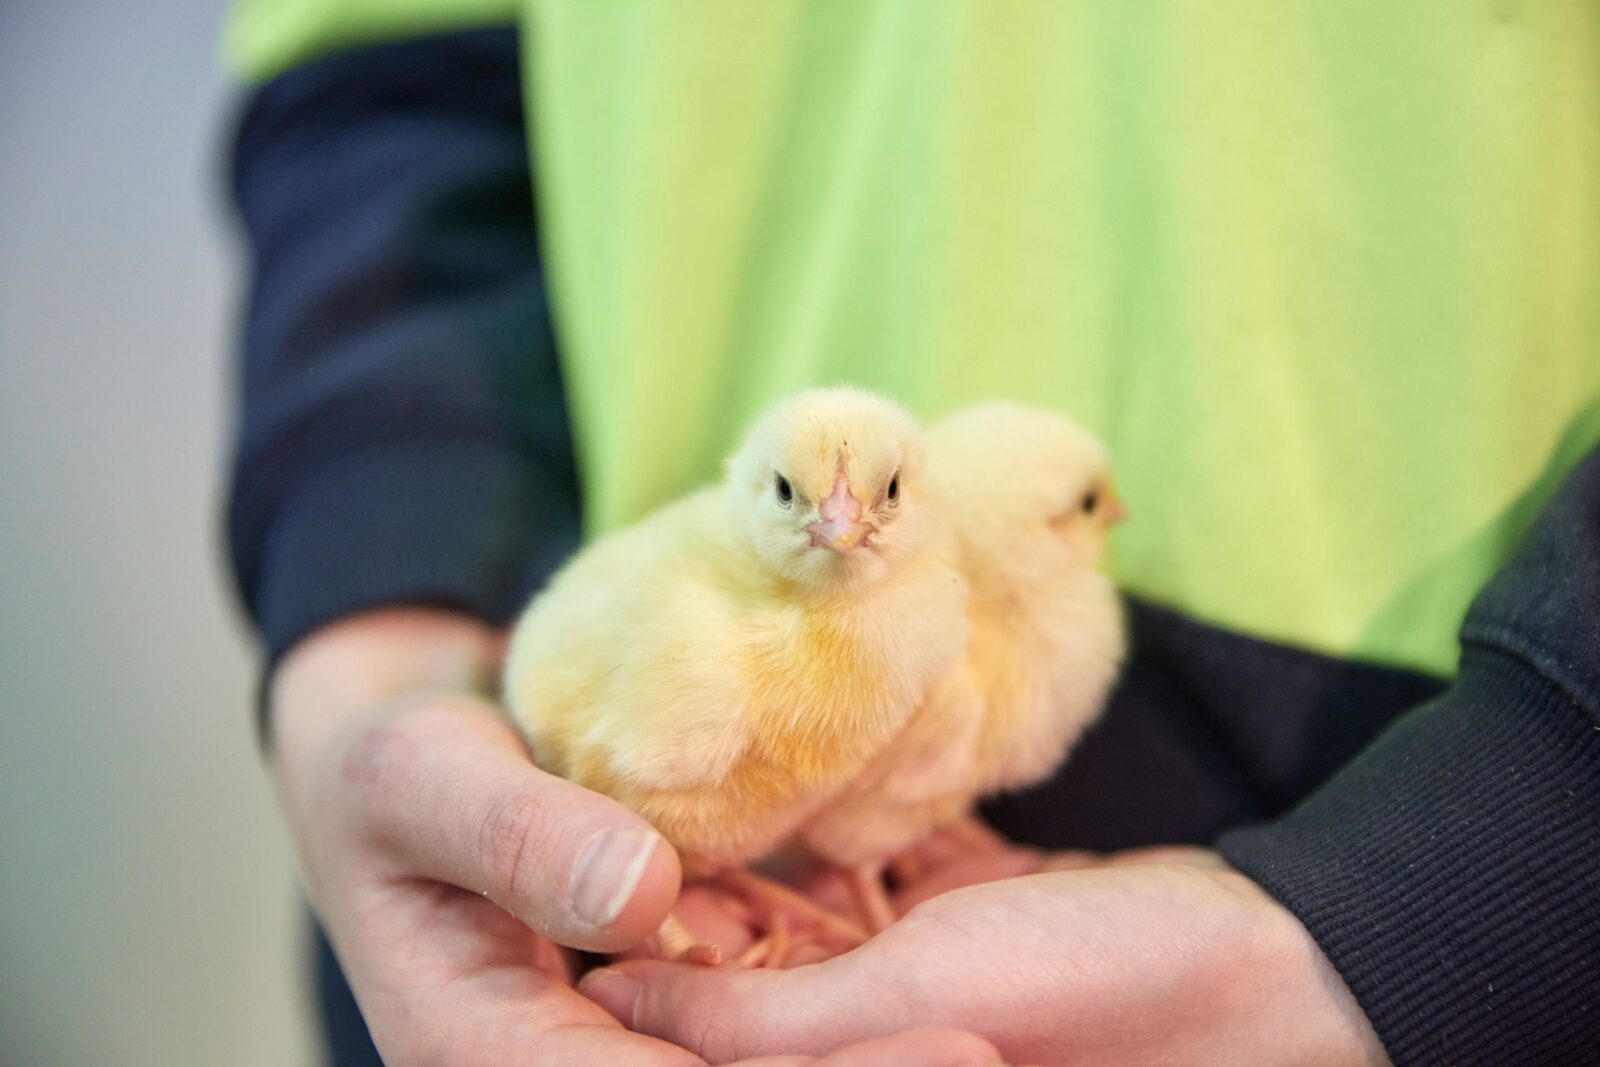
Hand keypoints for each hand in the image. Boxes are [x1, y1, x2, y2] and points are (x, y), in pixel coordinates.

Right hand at [269, 608, 1000, 1065]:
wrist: (408, 765)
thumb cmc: (396, 767)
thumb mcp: (424, 777)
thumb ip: (512, 833)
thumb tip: (640, 898)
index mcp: (484, 1054)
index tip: (944, 1051)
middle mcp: (561, 1065)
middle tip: (981, 1049)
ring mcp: (619, 1041)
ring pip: (748, 1066)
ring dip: (855, 1050)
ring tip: (983, 1033)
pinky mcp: (669, 1001)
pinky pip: (755, 1028)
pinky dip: (838, 1019)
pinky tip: (935, 994)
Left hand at [581, 846, 1391, 1065]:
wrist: (1263, 958)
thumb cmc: (1091, 995)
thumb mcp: (906, 1002)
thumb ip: (755, 1026)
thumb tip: (610, 1001)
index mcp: (843, 1061)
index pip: (704, 1039)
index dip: (634, 978)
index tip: (568, 895)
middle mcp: (863, 1030)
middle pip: (740, 976)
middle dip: (681, 907)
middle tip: (611, 808)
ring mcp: (910, 979)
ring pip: (796, 922)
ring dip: (745, 860)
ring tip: (675, 773)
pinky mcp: (950, 921)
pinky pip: (864, 880)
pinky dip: (826, 836)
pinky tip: (778, 772)